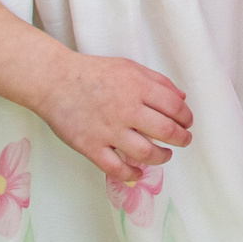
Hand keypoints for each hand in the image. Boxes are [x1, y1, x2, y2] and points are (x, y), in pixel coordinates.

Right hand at [34, 50, 192, 185]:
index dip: (186, 117)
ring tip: (165, 155)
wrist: (54, 81)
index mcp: (138, 87)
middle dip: (181, 139)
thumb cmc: (94, 72)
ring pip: (145, 152)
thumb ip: (158, 81)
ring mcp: (108, 130)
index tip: (187, 122)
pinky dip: (130, 174)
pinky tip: (138, 173)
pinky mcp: (90, 146)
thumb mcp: (130, 67)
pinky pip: (115, 167)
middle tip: (184, 140)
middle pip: (166, 131)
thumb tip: (182, 98)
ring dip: (162, 157)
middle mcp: (127, 110)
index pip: (175, 107)